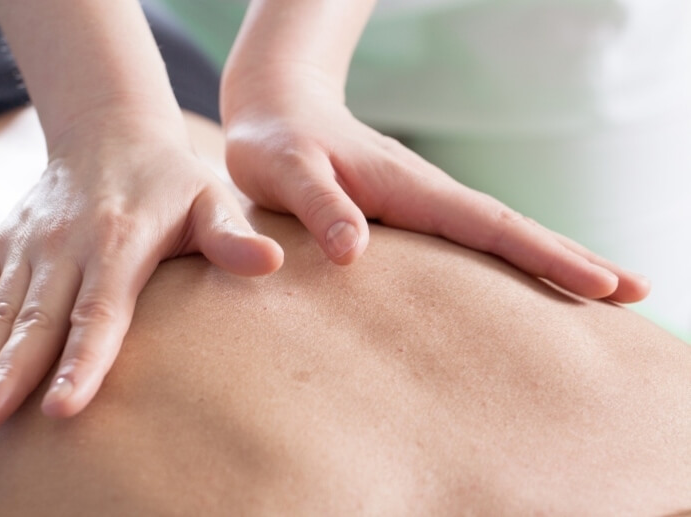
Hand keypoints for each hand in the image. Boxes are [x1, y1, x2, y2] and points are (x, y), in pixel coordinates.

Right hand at [0, 113, 282, 428]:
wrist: (107, 127)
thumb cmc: (168, 179)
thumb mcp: (207, 198)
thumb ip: (231, 237)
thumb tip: (270, 261)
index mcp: (117, 242)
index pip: (99, 313)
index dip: (83, 361)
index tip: (63, 408)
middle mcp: (64, 247)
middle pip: (37, 321)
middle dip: (10, 374)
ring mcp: (27, 247)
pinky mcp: (2, 247)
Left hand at [222, 81, 648, 302]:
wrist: (277, 107)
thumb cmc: (274, 142)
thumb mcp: (283, 171)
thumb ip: (318, 205)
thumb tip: (356, 252)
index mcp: (409, 189)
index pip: (489, 226)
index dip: (543, 256)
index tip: (600, 283)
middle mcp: (427, 194)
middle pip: (512, 231)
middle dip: (572, 259)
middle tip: (637, 292)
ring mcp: (423, 202)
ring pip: (498, 235)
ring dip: (551, 259)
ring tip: (604, 292)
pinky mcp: (411, 212)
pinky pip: (471, 238)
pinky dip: (509, 257)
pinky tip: (521, 278)